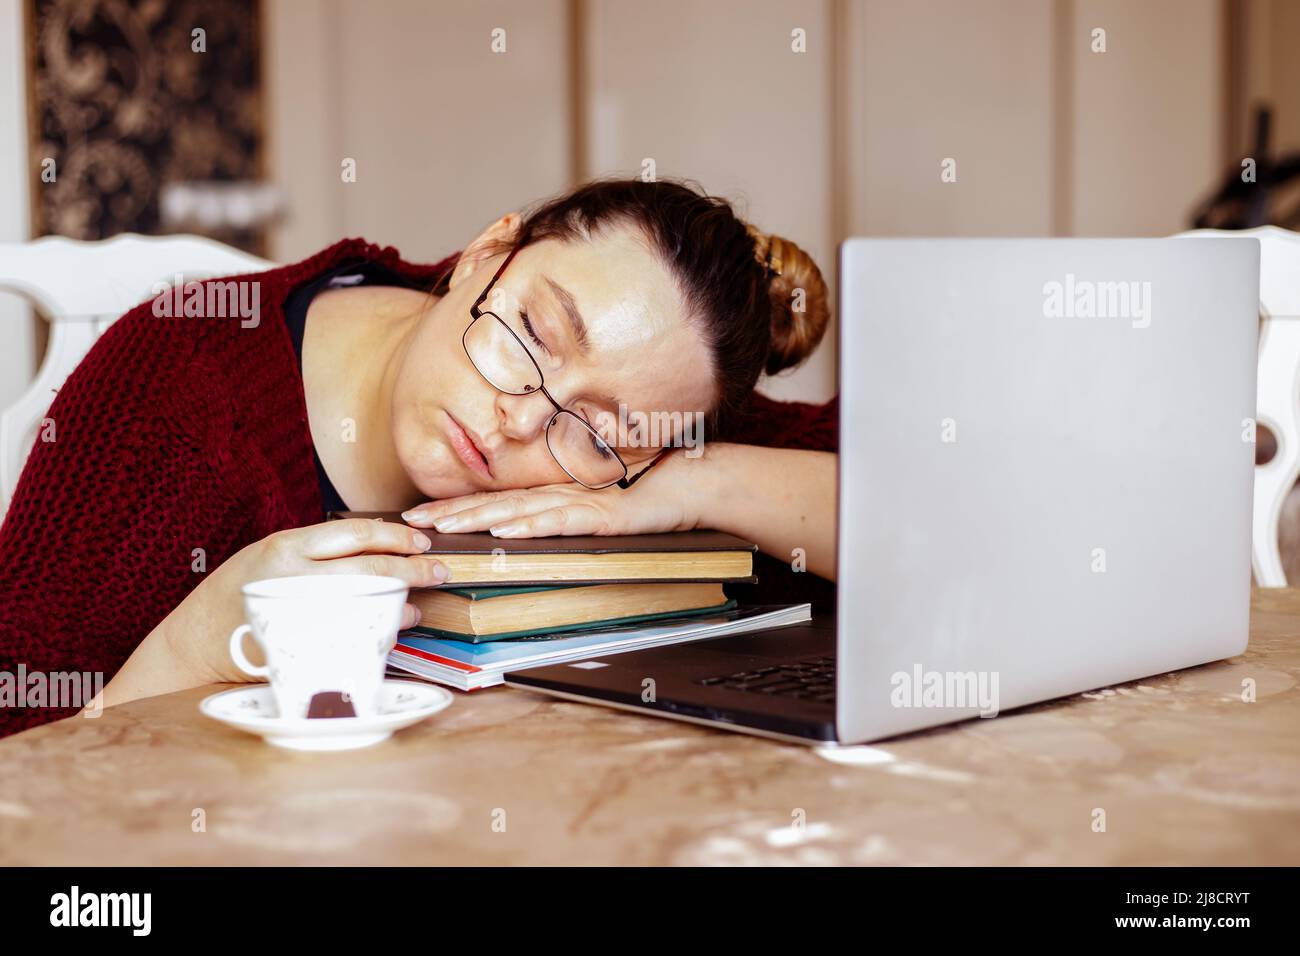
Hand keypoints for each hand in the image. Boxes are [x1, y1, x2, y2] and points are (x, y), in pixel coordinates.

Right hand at [101, 519, 449, 705]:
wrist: (193, 644)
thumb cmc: (239, 595)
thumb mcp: (271, 558)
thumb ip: (315, 553)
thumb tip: (379, 551)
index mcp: (287, 547)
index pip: (354, 533)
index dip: (395, 535)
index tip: (421, 541)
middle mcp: (292, 576)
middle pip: (368, 568)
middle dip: (413, 569)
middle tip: (440, 570)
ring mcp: (296, 614)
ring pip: (366, 603)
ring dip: (402, 602)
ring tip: (421, 603)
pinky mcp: (299, 647)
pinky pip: (351, 636)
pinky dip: (380, 629)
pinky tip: (395, 628)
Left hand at [403, 451, 700, 537]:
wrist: (693, 484)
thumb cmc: (650, 497)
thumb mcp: (601, 513)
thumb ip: (570, 519)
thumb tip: (531, 534)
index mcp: (556, 496)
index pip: (498, 502)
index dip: (458, 508)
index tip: (420, 516)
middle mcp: (561, 496)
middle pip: (496, 504)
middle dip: (451, 513)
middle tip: (409, 522)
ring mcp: (581, 504)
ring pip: (520, 512)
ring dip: (479, 518)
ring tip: (442, 527)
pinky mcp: (603, 516)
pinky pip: (560, 521)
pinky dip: (531, 526)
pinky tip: (504, 531)